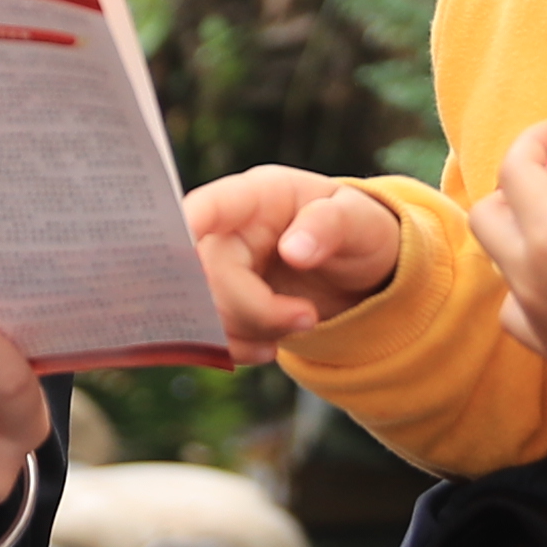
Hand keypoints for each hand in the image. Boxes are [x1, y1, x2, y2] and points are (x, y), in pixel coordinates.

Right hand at [182, 168, 401, 355]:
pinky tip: (271, 346)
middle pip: (205, 273)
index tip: (186, 245)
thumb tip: (293, 250)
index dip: (186, 225)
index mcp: (257, 196)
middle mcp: (227, 230)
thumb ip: (330, 226)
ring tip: (303, 321)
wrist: (358, 271)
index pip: (209, 205)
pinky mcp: (222, 305)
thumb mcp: (360, 221)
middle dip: (253, 307)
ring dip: (251, 330)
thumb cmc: (358, 230)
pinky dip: (238, 349)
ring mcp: (221, 269)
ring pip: (205, 311)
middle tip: (308, 316)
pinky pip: (208, 336)